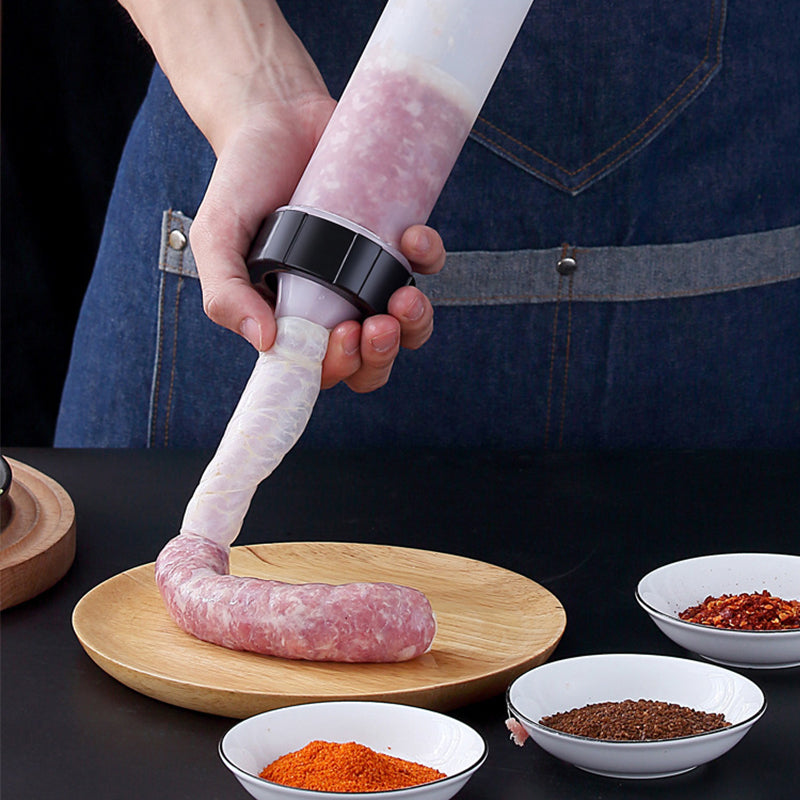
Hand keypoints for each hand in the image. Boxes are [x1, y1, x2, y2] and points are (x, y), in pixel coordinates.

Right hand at [189, 104, 445, 392]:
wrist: (275, 116)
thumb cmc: (242, 182)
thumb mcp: (216, 236)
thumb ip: (225, 292)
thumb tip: (266, 342)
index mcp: (293, 317)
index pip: (323, 368)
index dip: (341, 368)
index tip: (342, 340)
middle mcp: (335, 303)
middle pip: (372, 360)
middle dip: (381, 355)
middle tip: (376, 326)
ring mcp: (369, 274)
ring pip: (410, 326)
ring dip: (416, 324)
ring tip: (402, 297)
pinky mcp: (395, 239)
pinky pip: (427, 265)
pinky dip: (429, 258)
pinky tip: (412, 236)